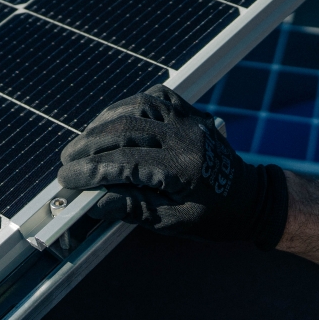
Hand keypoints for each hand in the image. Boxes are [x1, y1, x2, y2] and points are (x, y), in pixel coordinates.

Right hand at [57, 84, 288, 247]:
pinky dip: (129, 105)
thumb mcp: (172, 222)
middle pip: (124, 130)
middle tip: (67, 161)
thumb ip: (132, 209)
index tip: (66, 179)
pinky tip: (112, 119)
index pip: (124, 164)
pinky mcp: (190, 111)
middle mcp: (186, 136)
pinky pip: (155, 97)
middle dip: (88, 145)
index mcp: (184, 169)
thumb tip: (91, 204)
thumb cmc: (213, 217)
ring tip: (84, 141)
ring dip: (104, 122)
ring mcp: (189, 119)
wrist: (251, 198)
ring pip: (136, 107)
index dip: (90, 171)